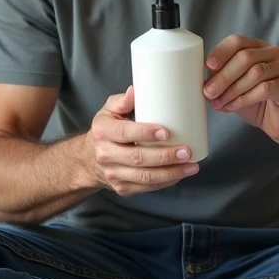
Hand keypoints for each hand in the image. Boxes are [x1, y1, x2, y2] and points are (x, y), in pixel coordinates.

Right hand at [83, 86, 199, 196]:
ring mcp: (114, 174)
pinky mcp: (122, 188)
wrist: (88, 160)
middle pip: (138, 158)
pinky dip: (166, 182)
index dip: (145, 133)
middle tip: (186, 151)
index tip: (166, 131)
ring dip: (171, 173)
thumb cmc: (106, 131)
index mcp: (103, 132)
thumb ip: (123, 101)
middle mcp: (105, 155)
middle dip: (165, 156)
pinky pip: (147, 188)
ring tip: (191, 166)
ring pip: (145, 177)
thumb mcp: (108, 111)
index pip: (125, 133)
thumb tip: (136, 90)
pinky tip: (180, 174)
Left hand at [203, 35, 278, 142]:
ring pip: (255, 73)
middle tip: (209, 92)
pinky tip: (234, 106)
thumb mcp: (233, 86)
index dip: (221, 52)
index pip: (237, 41)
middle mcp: (273, 52)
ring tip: (220, 103)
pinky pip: (265, 88)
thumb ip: (221, 77)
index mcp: (257, 47)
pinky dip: (244, 98)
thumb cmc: (255, 102)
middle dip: (223, 76)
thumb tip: (200, 79)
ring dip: (232, 90)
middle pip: (245, 57)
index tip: (208, 66)